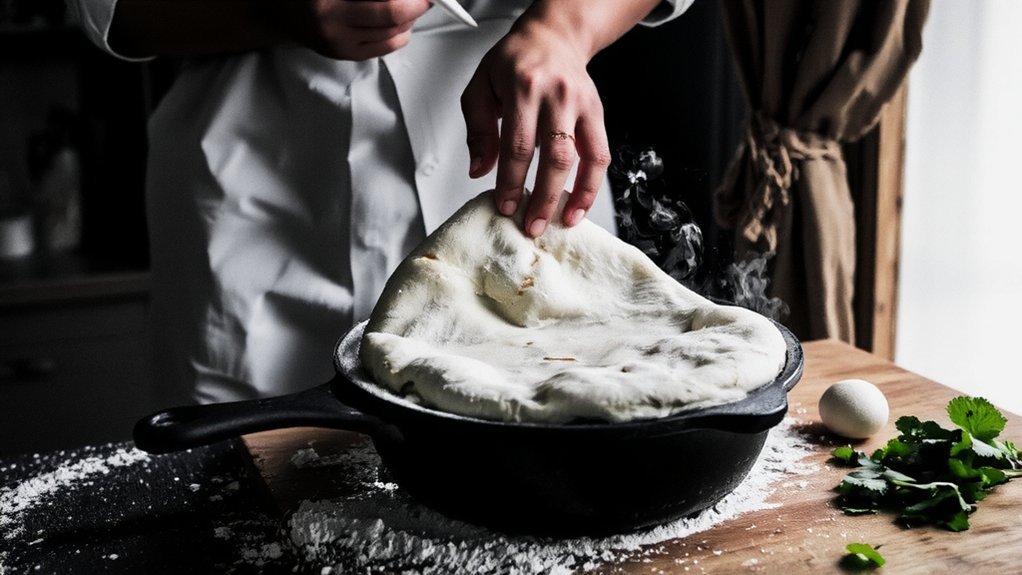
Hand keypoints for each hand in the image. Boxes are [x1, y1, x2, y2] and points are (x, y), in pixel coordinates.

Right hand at [275, 0, 431, 60]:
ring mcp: (339, 42)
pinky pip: (384, 48)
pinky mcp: (344, 55)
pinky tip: (404, 23)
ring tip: (413, 6)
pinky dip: (401, 34)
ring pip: (392, 34)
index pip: (384, 2)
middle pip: (391, 15)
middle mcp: (332, 21)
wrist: (278, 12)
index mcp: (329, 0)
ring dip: (411, 18)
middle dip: (416, 4)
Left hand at [461, 16, 610, 236]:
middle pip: (552, 156)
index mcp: (523, 87)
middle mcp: (556, 95)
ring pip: (580, 158)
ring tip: (559, 222)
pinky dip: (591, 185)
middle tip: (530, 225)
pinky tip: (580, 207)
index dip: (511, 181)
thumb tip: (480, 170)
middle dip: (541, 197)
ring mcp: (581, 104)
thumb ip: (478, 129)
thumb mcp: (481, 86)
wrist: (553, 37)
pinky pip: (600, 155)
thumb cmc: (514, 62)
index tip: (505, 206)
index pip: (517, 144)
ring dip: (570, 196)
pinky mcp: (597, 113)